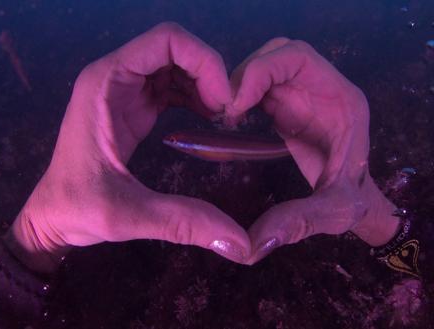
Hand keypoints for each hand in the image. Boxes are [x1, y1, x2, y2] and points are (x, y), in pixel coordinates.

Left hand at [4, 22, 250, 272]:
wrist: (51, 216)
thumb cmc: (77, 209)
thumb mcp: (128, 216)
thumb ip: (183, 222)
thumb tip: (241, 241)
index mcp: (105, 84)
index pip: (165, 41)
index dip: (204, 61)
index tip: (224, 103)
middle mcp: (113, 76)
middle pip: (174, 47)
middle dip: (209, 72)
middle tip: (229, 111)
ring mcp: (122, 89)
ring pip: (175, 63)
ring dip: (204, 82)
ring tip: (224, 116)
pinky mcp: (132, 105)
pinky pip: (170, 84)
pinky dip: (195, 94)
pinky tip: (210, 117)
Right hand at [226, 38, 399, 263]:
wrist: (355, 198)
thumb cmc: (352, 201)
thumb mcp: (332, 212)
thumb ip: (298, 222)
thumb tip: (252, 244)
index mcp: (341, 100)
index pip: (298, 58)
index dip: (261, 71)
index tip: (236, 105)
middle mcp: (323, 88)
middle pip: (278, 54)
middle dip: (246, 74)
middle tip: (226, 110)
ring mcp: (305, 94)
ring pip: (266, 65)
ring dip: (240, 83)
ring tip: (225, 115)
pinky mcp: (289, 104)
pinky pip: (260, 85)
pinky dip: (241, 94)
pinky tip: (231, 118)